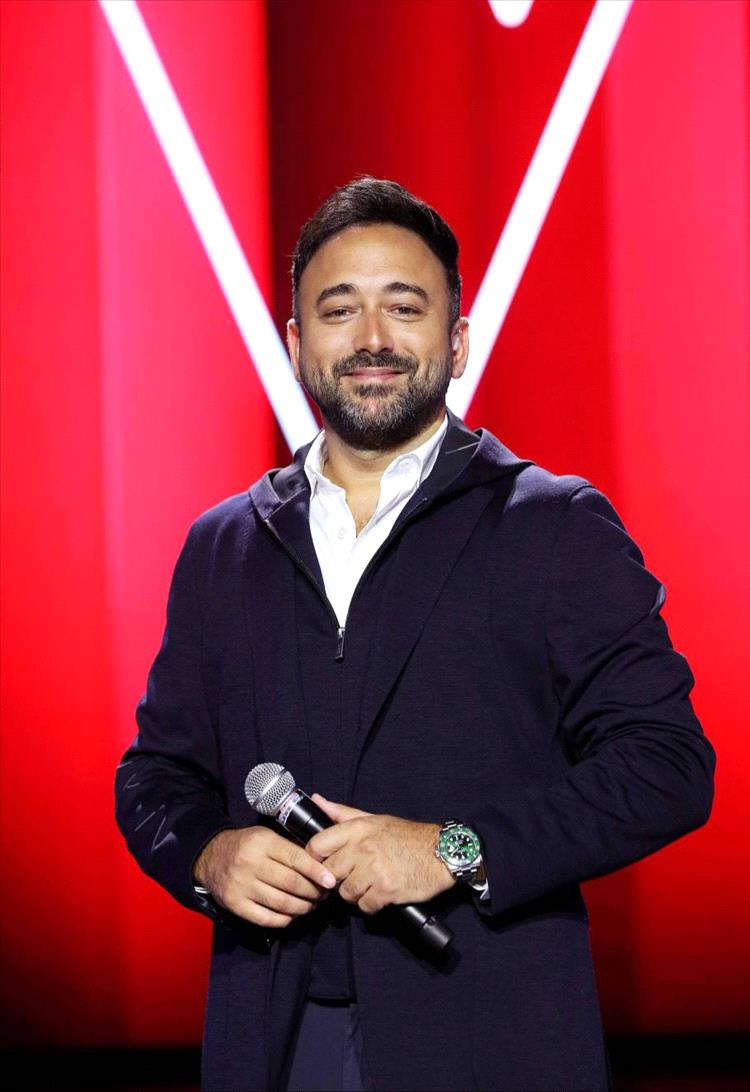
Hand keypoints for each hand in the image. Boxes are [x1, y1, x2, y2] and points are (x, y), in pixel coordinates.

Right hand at [193, 826, 336, 927]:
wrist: (210, 856)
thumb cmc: (247, 845)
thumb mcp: (266, 836)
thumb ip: (289, 847)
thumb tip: (320, 863)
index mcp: (262, 842)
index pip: (295, 858)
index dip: (316, 871)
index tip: (331, 880)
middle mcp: (250, 863)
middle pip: (291, 883)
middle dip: (312, 891)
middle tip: (323, 894)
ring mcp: (241, 885)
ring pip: (281, 902)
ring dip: (302, 907)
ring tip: (311, 905)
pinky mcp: (235, 904)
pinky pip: (266, 918)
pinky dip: (284, 919)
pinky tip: (291, 914)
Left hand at [305, 795, 455, 914]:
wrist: (442, 852)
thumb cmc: (407, 836)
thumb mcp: (375, 819)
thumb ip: (343, 813)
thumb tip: (318, 801)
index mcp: (357, 828)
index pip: (317, 845)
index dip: (316, 858)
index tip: (324, 864)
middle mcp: (362, 848)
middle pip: (329, 872)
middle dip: (338, 878)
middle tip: (351, 876)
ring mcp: (374, 870)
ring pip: (345, 893)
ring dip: (355, 893)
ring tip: (369, 884)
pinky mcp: (386, 890)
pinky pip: (364, 906)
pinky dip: (371, 905)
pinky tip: (380, 894)